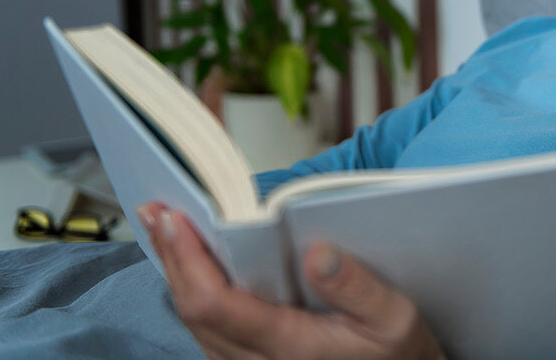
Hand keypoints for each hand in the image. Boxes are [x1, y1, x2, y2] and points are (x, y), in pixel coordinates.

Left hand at [138, 203, 445, 359]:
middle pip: (192, 312)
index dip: (188, 259)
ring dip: (176, 273)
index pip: (215, 304)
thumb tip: (318, 251)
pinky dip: (192, 293)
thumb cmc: (400, 354)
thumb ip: (357, 286)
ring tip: (166, 229)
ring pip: (194, 324)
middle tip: (156, 210)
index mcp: (290, 349)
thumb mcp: (395, 317)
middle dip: (170, 257)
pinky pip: (208, 331)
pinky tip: (192, 266)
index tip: (175, 219)